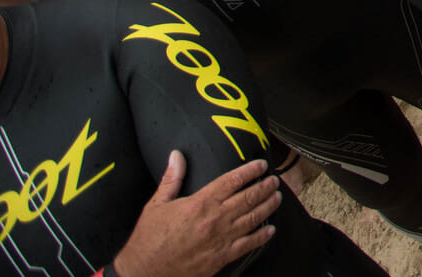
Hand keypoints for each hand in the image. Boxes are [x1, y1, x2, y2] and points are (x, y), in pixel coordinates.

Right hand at [111, 153, 279, 276]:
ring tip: (277, 197)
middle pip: (248, 198)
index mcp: (200, 203)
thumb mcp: (156, 205)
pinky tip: (270, 230)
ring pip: (253, 218)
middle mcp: (214, 220)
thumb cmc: (148, 240)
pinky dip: (261, 236)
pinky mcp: (221, 258)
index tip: (261, 165)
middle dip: (265, 187)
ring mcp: (220, 239)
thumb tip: (176, 156)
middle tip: (274, 180)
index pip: (232, 180)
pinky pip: (247, 245)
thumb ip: (171, 179)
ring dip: (268, 206)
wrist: (144, 273)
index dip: (250, 170)